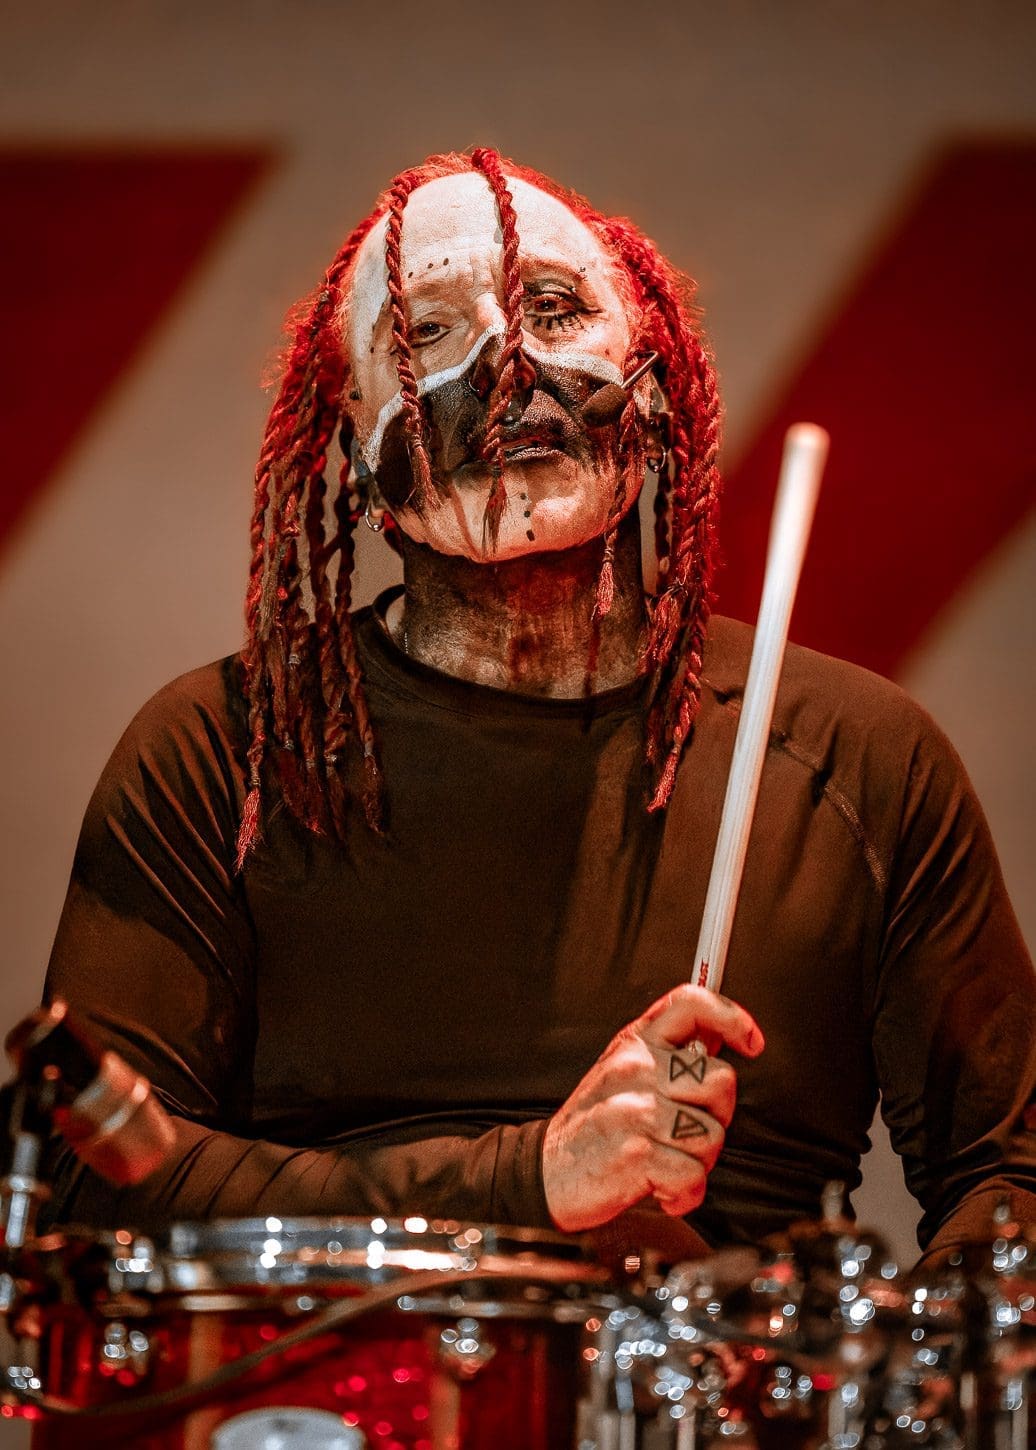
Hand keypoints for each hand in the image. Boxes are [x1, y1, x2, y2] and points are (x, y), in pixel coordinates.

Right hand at [542, 984, 763, 1231]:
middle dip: (717, 1115)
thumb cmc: (593, 1124)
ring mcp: (636, 1109)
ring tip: (668, 1162)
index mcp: (635, 1044)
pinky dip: (684, 1194)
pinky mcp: (637, 1154)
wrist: (545, 1171)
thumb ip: (668, 1055)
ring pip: (713, 1134)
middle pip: (721, 1080)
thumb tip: (719, 1038)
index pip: (690, 1003)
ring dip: (698, 1161)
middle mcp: (636, 1068)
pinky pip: (695, 1175)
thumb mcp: (623, 1072)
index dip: (731, 1016)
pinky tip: (663, 1190)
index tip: (750, 1042)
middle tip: (687, 1132)